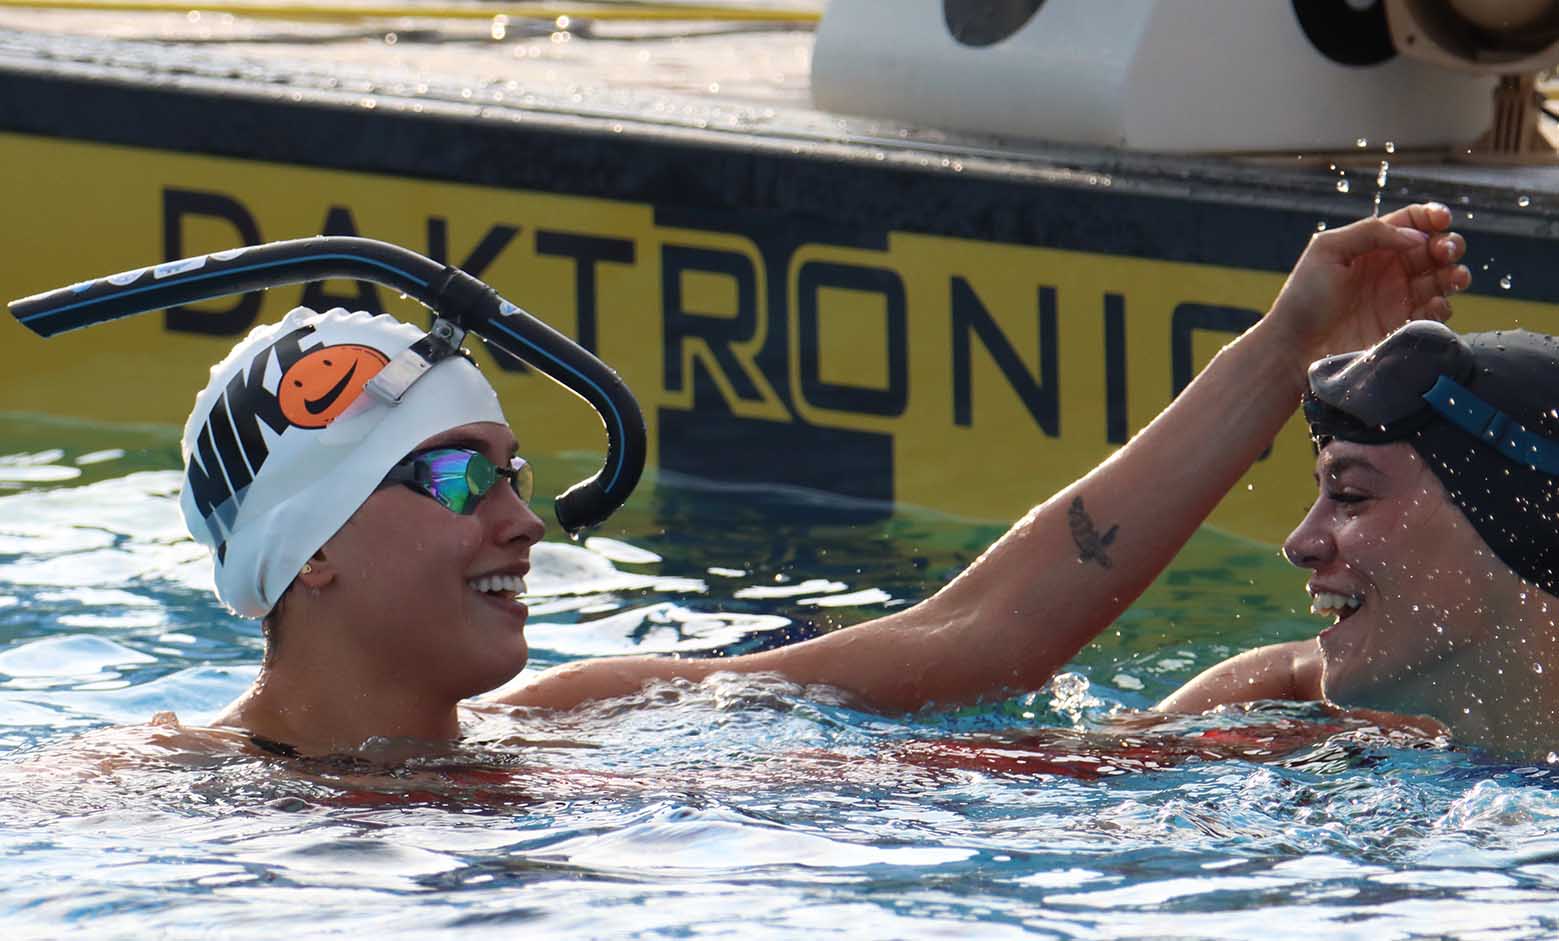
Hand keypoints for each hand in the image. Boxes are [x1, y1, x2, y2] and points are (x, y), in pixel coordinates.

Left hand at [1264, 203, 1469, 367]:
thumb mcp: (1327, 250)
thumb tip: (1414, 236)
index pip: (1411, 223)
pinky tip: (1435, 304)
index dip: (1431, 217)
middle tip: (1445, 252)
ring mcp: (1397, 298)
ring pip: (1442, 279)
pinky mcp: (1402, 326)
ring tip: (1454, 278)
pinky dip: (1443, 306)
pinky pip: (1435, 313)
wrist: (1295, 348)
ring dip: (1455, 274)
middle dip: (1448, 245)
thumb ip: (1370, 233)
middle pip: (1434, 249)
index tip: (1441, 220)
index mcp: (1371, 247)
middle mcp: (1389, 269)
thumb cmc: (1304, 298)